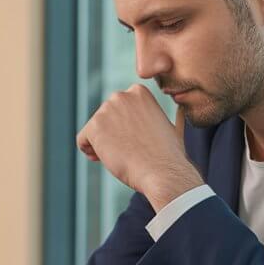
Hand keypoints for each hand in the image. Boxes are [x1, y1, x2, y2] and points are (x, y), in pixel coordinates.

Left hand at [76, 84, 202, 210]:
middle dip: (112, 136)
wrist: (163, 172)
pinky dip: (90, 152)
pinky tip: (106, 158)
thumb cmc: (168, 155)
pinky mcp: (95, 126)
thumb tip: (181, 106)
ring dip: (102, 145)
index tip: (138, 141)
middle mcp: (121, 95)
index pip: (118, 111)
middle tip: (130, 150)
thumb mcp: (170, 126)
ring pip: (94, 131)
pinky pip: (82, 141)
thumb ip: (165, 115)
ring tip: (123, 155)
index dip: (124, 129)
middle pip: (104, 119)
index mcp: (138, 92)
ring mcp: (106, 110)